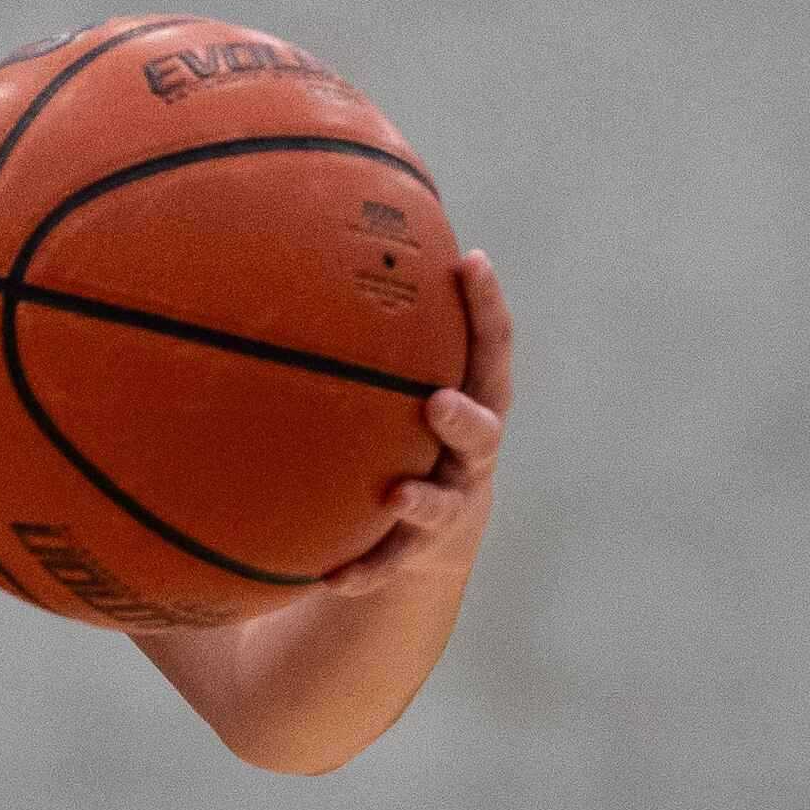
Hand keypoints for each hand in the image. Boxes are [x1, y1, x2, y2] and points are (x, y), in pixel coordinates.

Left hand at [319, 247, 511, 598]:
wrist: (426, 527)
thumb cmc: (405, 426)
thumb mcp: (403, 377)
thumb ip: (378, 330)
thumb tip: (321, 231)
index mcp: (472, 398)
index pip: (488, 347)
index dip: (486, 307)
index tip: (471, 263)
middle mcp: (470, 451)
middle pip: (483, 429)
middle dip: (463, 417)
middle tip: (436, 403)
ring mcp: (450, 503)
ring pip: (444, 504)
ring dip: (425, 501)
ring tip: (397, 495)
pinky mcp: (419, 551)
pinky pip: (390, 564)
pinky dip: (363, 570)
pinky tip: (326, 578)